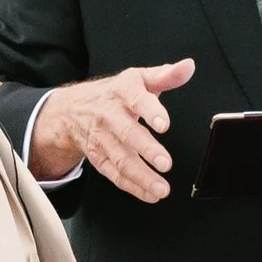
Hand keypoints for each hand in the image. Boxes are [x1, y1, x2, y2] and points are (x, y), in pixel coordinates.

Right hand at [29, 60, 196, 201]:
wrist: (73, 109)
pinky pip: (114, 174)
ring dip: (141, 176)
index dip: (150, 111)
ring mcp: (101, 138)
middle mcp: (109, 115)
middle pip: (127, 133)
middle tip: (166, 163)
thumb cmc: (116, 93)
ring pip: (120, 159)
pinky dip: (132, 187)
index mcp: (122, 91)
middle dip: (146, 149)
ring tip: (162, 189)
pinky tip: (150, 195)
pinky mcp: (98, 157)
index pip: (136, 99)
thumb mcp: (138, 78)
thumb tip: (188, 66)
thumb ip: (166, 75)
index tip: (164, 125)